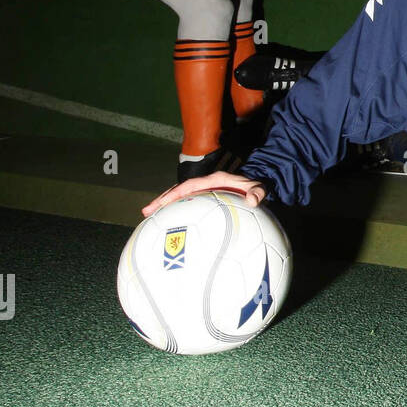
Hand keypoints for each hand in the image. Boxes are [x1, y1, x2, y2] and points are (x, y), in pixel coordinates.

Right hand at [141, 172, 266, 217]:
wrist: (257, 186)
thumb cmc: (257, 188)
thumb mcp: (260, 188)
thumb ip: (257, 192)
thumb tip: (254, 200)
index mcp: (214, 180)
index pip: (189, 186)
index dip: (175, 193)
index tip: (163, 202)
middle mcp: (206, 184)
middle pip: (179, 191)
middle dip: (162, 200)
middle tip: (146, 212)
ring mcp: (204, 192)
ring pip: (181, 198)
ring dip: (165, 206)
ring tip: (149, 218)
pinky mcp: (205, 200)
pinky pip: (188, 205)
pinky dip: (177, 212)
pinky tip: (168, 226)